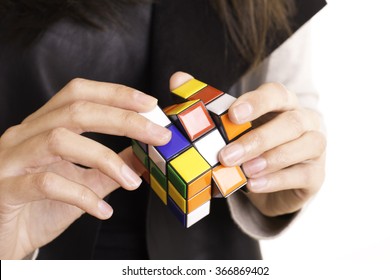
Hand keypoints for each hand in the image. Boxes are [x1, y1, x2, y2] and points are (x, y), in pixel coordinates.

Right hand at [0, 78, 170, 258]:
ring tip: (133, 182)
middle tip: (158, 135)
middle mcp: (24, 135)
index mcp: (42, 127)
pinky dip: (81, 196)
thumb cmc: (39, 208)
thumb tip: (142, 155)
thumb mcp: (81, 183)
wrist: (1, 241)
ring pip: (59, 140)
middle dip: (123, 120)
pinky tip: (103, 211)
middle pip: (76, 111)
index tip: (149, 103)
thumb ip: (109, 169)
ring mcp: (10, 160)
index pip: (78, 94)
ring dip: (105, 159)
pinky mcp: (4, 189)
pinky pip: (45, 184)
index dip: (115, 93)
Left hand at [218, 82, 325, 216]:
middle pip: (290, 123)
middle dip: (257, 139)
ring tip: (244, 171)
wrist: (271, 181)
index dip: (257, 102)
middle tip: (226, 155)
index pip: (276, 94)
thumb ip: (205, 103)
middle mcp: (305, 121)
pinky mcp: (316, 174)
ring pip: (304, 146)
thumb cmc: (251, 147)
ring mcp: (315, 147)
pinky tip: (254, 185)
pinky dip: (277, 180)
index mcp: (283, 104)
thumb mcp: (229, 127)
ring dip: (271, 159)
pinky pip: (303, 174)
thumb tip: (177, 79)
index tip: (233, 115)